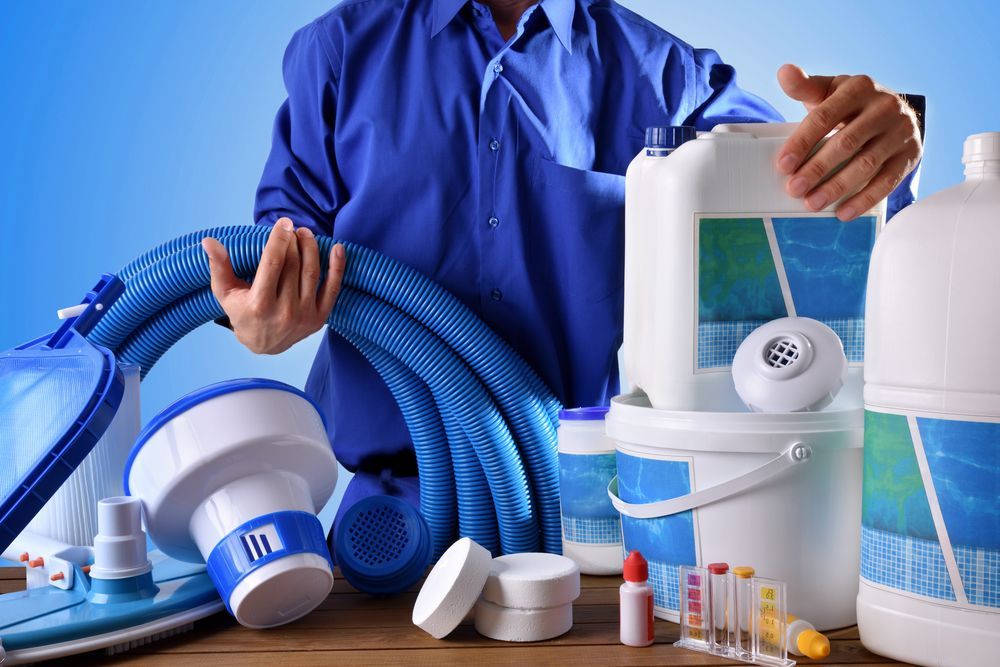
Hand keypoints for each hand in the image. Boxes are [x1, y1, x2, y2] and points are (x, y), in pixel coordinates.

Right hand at [201, 218, 345, 353]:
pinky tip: (337, 249)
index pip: (272, 264)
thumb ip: (219, 266)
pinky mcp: (319, 318)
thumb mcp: (225, 292)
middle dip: (294, 242)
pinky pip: (332, 289)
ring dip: (311, 249)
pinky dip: (337, 268)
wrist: (264, 345)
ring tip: (306, 233)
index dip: (279, 240)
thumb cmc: (242, 312)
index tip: (283, 222)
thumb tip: (209, 241)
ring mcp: (304, 316)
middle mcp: (284, 312)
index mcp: (260, 304)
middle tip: (292, 228)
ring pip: (311, 273)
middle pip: (293, 266)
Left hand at [775, 64, 921, 220]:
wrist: (895, 111)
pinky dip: (863, 199)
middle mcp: (884, 107)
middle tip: (794, 189)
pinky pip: (887, 181)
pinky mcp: (910, 155)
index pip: (824, 116)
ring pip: (866, 164)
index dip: (802, 142)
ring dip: (837, 187)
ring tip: (812, 203)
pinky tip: (843, 212)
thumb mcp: (829, 90)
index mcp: (859, 88)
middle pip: (845, 142)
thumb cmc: (851, 104)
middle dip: (817, 169)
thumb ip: (805, 86)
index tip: (783, 165)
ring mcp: (900, 132)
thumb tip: (784, 71)